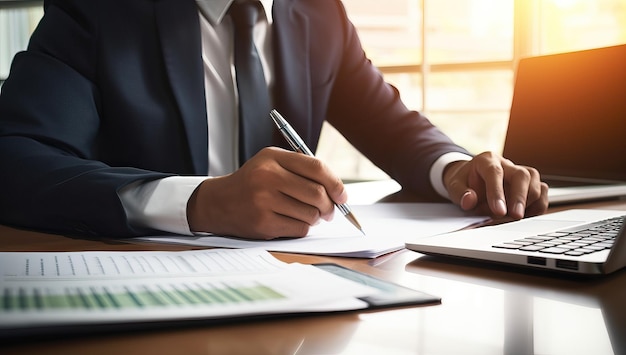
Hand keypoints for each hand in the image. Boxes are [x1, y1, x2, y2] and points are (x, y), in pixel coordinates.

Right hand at [187, 147, 346, 239]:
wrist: (219, 202)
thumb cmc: (253, 183)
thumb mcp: (271, 163)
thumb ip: (302, 169)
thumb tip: (338, 190)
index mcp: (273, 158)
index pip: (316, 167)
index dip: (336, 183)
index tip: (343, 195)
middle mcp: (268, 177)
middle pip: (317, 193)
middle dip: (330, 205)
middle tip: (330, 211)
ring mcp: (264, 201)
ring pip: (311, 214)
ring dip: (316, 218)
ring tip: (309, 215)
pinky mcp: (263, 223)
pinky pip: (299, 229)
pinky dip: (303, 228)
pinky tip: (293, 222)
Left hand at [443, 151, 547, 218]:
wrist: (471, 177)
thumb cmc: (464, 181)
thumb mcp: (454, 186)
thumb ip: (460, 193)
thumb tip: (469, 200)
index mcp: (486, 161)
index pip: (494, 173)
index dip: (497, 192)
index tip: (498, 211)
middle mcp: (507, 164)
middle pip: (522, 175)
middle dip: (520, 198)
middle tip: (515, 216)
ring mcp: (520, 173)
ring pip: (536, 183)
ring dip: (529, 203)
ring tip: (513, 216)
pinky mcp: (530, 183)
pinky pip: (543, 192)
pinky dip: (538, 206)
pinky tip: (525, 214)